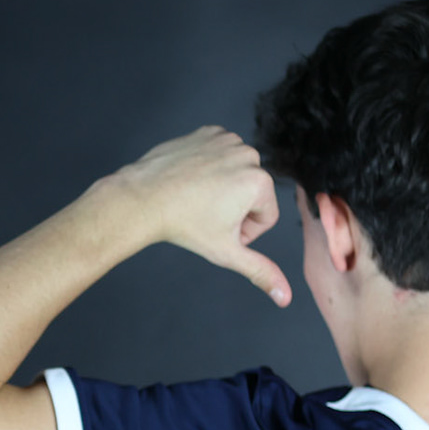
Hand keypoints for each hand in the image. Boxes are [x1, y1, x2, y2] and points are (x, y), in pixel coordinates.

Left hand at [103, 127, 288, 305]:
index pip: (267, 215)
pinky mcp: (209, 132)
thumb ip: (260, 272)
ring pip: (236, 172)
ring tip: (197, 197)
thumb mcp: (226, 252)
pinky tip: (191, 178)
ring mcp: (227, 139)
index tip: (218, 229)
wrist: (144, 198)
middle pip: (253, 192)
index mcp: (259, 182)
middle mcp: (248, 155)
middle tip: (204, 213)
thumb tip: (285, 297)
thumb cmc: (184, 226)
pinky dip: (209, 166)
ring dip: (223, 186)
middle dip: (234, 207)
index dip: (245, 230)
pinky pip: (220, 154)